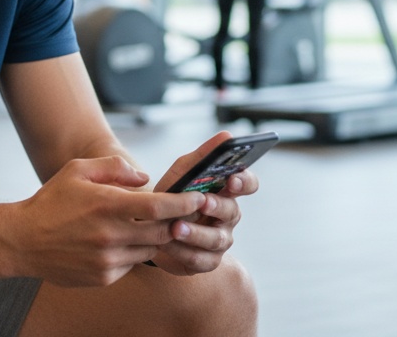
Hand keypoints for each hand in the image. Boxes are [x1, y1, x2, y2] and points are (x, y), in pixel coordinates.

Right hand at [16, 156, 205, 287]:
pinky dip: (135, 252)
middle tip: (185, 212)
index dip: (183, 203)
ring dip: (156, 237)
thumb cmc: (51, 202)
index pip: (159, 207)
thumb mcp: (78, 170)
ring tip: (150, 225)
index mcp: (107, 205)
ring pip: (150, 249)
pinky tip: (122, 241)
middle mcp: (111, 235)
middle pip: (162, 231)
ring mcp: (108, 260)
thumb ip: (114, 168)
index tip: (198, 197)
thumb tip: (145, 177)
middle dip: (178, 221)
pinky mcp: (104, 277)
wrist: (22, 240)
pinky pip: (133, 264)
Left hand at [149, 131, 259, 275]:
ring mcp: (219, 240)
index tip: (232, 179)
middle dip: (217, 207)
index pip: (248, 184)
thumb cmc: (172, 195)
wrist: (148, 227)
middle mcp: (227, 216)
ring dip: (196, 233)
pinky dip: (183, 252)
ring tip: (176, 227)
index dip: (244, 182)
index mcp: (226, 191)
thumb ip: (203, 156)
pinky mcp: (206, 261)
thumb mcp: (183, 172)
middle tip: (201, 202)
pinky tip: (167, 244)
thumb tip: (227, 135)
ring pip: (216, 239)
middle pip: (232, 211)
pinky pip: (200, 259)